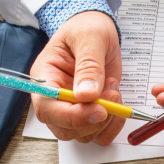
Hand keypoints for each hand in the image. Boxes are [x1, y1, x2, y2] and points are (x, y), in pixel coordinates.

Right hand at [30, 11, 124, 144]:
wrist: (97, 29)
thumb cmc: (87, 28)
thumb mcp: (90, 38)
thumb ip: (89, 65)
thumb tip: (86, 95)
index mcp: (45, 79)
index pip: (47, 109)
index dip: (72, 116)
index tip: (99, 110)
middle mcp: (56, 99)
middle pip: (65, 129)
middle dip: (93, 121)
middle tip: (113, 97)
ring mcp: (74, 108)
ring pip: (84, 135)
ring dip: (106, 120)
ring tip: (114, 90)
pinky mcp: (91, 113)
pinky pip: (100, 134)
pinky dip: (114, 125)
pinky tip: (118, 103)